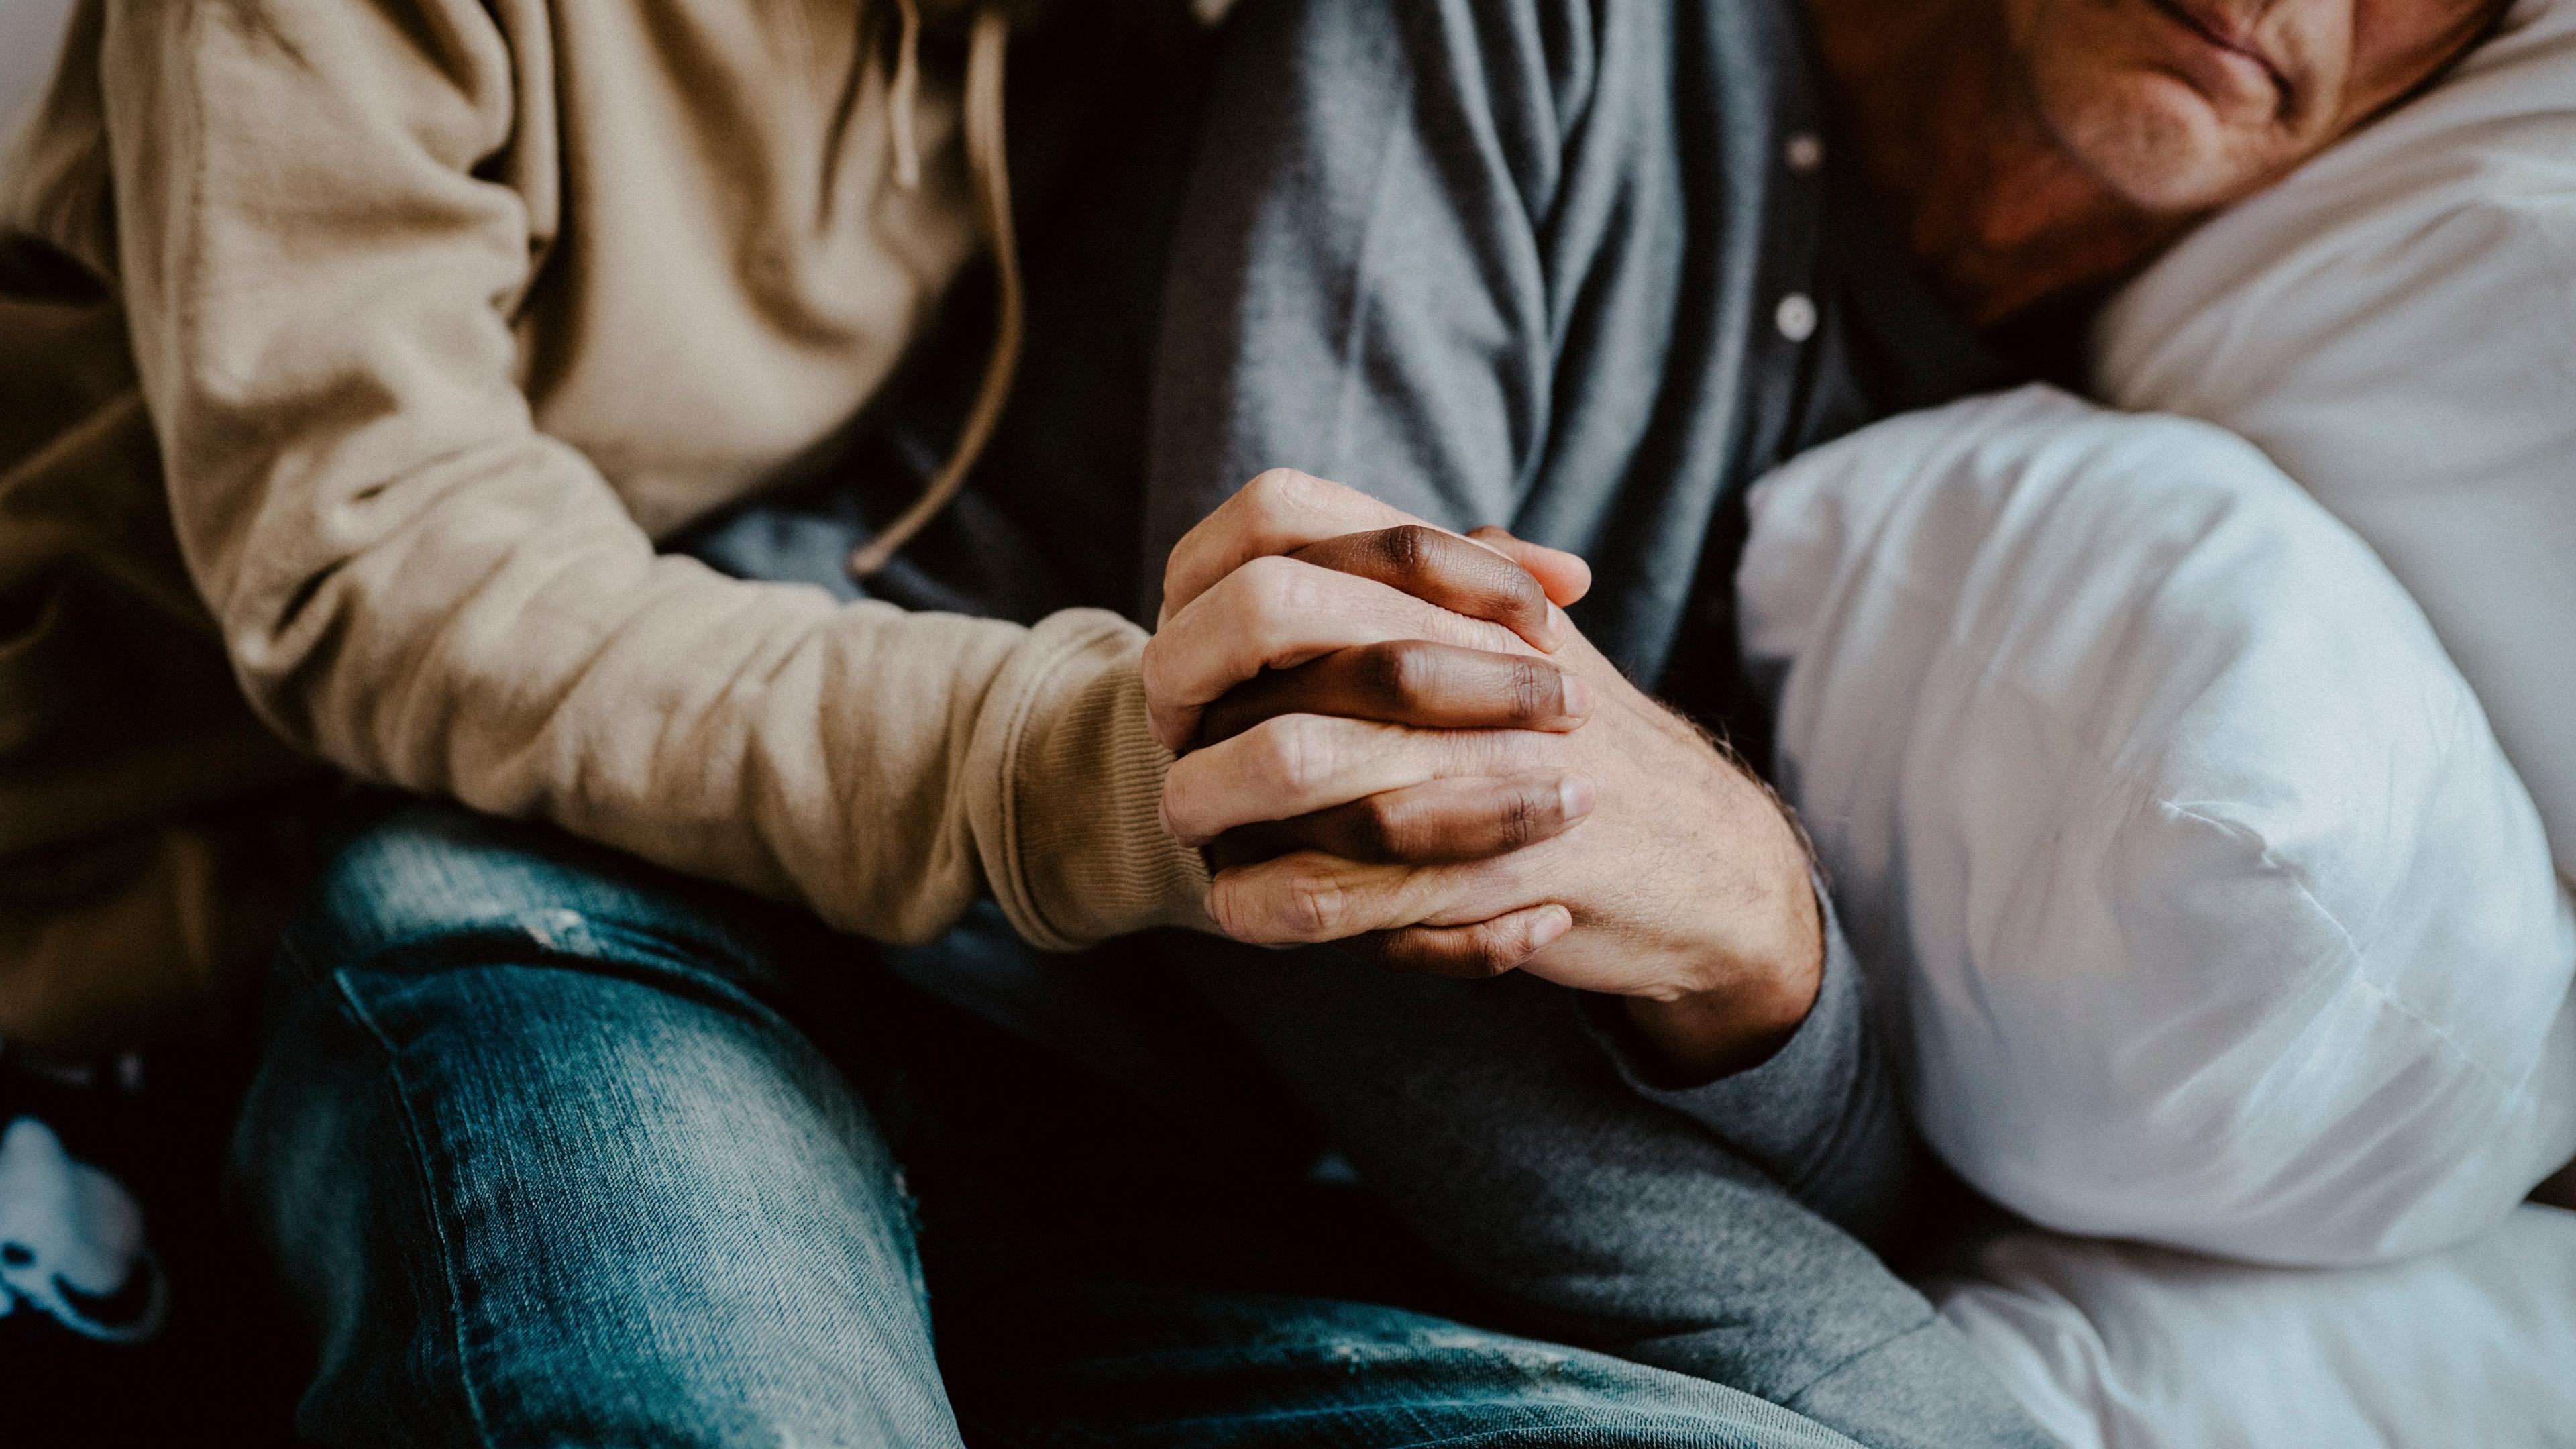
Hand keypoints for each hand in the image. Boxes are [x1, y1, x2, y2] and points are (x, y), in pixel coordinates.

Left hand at [1146, 472, 1824, 1076]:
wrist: (1709, 860)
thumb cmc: (1586, 745)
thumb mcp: (1520, 636)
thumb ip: (1432, 577)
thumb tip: (1308, 535)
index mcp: (1452, 584)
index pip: (1283, 513)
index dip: (1205, 577)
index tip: (1191, 649)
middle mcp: (1465, 646)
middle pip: (1269, 621)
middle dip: (1188, 695)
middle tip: (1175, 744)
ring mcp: (1481, 754)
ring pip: (1288, 761)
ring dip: (1217, 808)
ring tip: (1197, 833)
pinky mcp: (1492, 866)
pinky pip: (1337, 888)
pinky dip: (1269, 903)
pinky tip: (1238, 905)